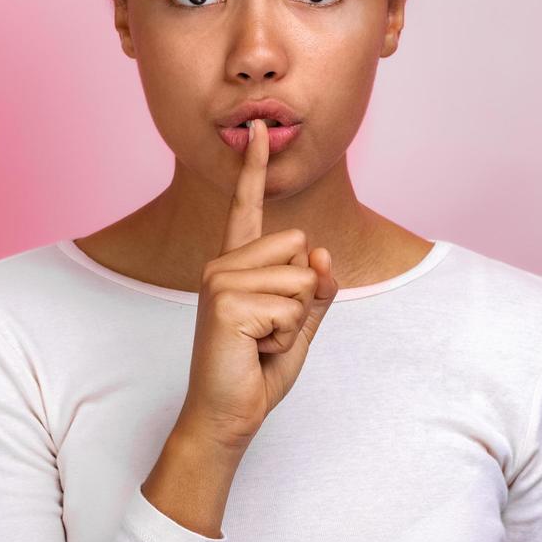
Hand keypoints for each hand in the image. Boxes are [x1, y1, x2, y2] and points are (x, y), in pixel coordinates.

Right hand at [175, 118, 340, 452]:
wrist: (227, 413)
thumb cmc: (257, 368)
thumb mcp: (300, 325)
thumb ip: (316, 289)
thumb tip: (321, 254)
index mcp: (237, 263)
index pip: (248, 207)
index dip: (255, 166)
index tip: (261, 127)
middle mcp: (223, 263)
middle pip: (301, 249)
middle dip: (304, 296)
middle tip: (268, 330)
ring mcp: (220, 279)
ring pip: (301, 280)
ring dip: (295, 322)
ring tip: (261, 342)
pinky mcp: (226, 301)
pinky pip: (292, 307)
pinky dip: (286, 337)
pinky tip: (255, 350)